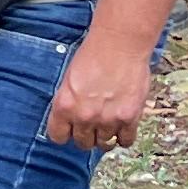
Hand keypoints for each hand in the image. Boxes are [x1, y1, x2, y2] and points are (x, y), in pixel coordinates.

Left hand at [47, 29, 157, 150]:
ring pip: (104, 144)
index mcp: (64, 106)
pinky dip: (124, 137)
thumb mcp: (69, 79)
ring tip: (108, 124)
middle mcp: (84, 116)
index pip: (58, 136)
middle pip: (82, 143)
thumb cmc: (93, 55)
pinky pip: (126, 141)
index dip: (64, 134)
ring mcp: (107, 119)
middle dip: (86, 136)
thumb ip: (69, 103)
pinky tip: (123, 127)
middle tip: (91, 126)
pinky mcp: (129, 118)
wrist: (119, 44)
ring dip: (105, 136)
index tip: (69, 130)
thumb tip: (71, 120)